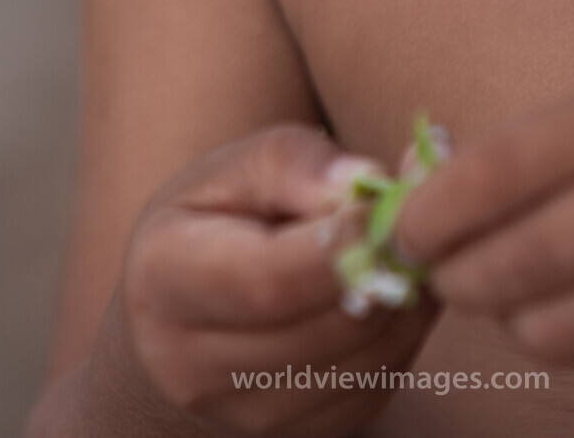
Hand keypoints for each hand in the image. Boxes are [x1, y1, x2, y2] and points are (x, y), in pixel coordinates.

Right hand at [109, 124, 435, 436]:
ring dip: (402, 302)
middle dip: (382, 269)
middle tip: (409, 218)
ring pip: (362, 364)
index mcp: (165, 279)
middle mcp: (192, 366)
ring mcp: (244, 415)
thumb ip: (294, 163)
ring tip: (401, 247)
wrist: (180, 312)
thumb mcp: (233, 167)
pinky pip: (376, 386)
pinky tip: (389, 289)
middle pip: (323, 330)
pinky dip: (400, 335)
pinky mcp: (296, 436)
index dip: (339, 245)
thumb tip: (365, 182)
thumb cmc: (212, 218)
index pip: (267, 282)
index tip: (380, 204)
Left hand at [395, 38, 573, 367]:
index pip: (492, 176)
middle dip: (453, 274)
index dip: (427, 211)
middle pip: (516, 266)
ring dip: (511, 315)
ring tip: (505, 285)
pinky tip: (573, 301)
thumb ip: (542, 143)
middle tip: (435, 264)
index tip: (399, 226)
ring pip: (560, 331)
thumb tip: (440, 192)